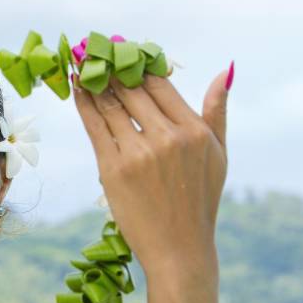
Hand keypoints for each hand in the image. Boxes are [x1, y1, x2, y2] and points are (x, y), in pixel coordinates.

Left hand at [71, 65, 229, 274]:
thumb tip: (225, 71)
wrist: (179, 251)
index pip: (159, 84)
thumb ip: (217, 112)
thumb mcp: (219, 156)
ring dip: (94, 81)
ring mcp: (139, 153)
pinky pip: (95, 126)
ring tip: (82, 65)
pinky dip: (84, 103)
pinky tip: (77, 88)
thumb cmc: (199, 204)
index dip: (139, 64)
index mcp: (195, 131)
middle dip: (112, 67)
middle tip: (96, 52)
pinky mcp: (113, 169)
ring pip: (111, 104)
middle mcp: (168, 137)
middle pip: (132, 89)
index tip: (124, 53)